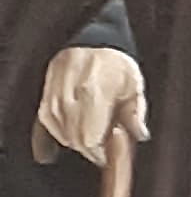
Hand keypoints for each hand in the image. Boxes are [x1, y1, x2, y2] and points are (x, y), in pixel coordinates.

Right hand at [35, 47, 149, 166]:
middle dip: (92, 149)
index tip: (110, 155)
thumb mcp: (134, 86)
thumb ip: (136, 113)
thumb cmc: (115, 63)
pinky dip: (62, 134)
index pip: (90, 139)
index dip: (100, 153)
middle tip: (106, 146)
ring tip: (94, 132)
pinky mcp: (45, 98)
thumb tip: (140, 134)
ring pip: (62, 135)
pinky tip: (74, 134)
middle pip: (75, 140)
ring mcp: (53, 97)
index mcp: (93, 94)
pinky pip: (49, 125)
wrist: (92, 41)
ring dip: (79, 141)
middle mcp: (69, 96)